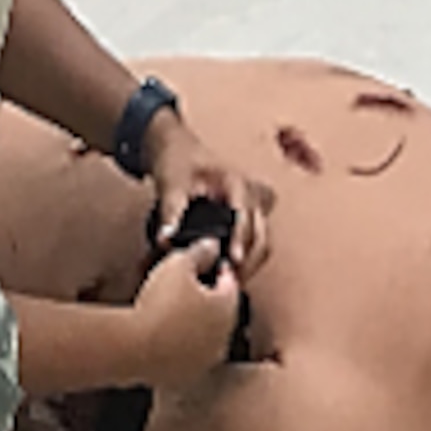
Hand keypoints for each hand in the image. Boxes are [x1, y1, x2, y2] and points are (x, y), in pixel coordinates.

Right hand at [131, 241, 241, 389]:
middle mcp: (224, 335)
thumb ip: (200, 251)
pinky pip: (187, 355)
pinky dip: (179, 345)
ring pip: (205, 334)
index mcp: (228, 306)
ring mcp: (206, 358)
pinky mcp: (187, 375)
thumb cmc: (157, 304)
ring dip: (193, 323)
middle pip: (220, 310)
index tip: (204, 263)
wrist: (133, 347)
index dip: (216, 269)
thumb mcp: (178, 264)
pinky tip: (160, 335)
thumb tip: (212, 245)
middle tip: (183, 287)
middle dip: (206, 298)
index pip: (230, 282)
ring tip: (168, 311)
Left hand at [146, 115, 273, 280]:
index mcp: (236, 181)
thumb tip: (166, 241)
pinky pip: (257, 241)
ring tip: (227, 281)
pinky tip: (229, 272)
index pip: (246, 213)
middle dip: (249, 260)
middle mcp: (252, 192)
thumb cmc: (178, 161)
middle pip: (262, 233)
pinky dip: (247, 258)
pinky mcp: (251, 215)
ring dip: (251, 262)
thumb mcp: (171, 183)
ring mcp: (255, 204)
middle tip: (227, 280)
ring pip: (264, 240)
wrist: (180, 149)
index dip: (241, 239)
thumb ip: (169, 212)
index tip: (233, 260)